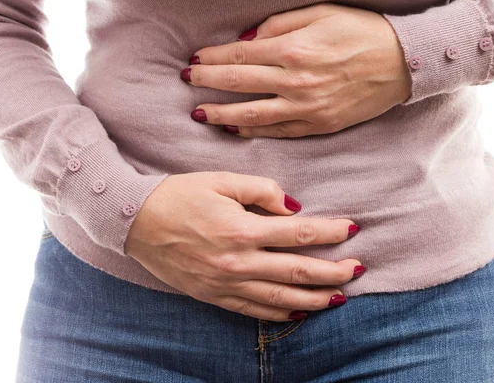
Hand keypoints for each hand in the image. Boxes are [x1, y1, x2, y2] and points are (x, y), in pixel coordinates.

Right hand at [125, 172, 364, 321]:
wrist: (134, 221)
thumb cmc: (178, 195)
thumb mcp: (221, 180)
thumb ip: (261, 189)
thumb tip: (294, 206)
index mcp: (241, 229)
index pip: (299, 234)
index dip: (330, 232)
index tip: (352, 229)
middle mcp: (237, 262)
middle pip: (297, 272)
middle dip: (333, 272)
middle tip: (359, 269)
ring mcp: (225, 284)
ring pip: (281, 298)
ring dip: (315, 298)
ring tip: (340, 296)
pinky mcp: (213, 295)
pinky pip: (253, 310)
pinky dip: (280, 313)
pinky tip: (299, 312)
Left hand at [181, 2, 411, 137]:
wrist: (402, 62)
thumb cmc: (362, 32)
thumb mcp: (321, 13)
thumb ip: (280, 24)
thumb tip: (248, 38)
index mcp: (294, 49)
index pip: (240, 55)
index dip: (213, 58)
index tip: (195, 60)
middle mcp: (295, 82)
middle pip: (239, 84)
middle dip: (207, 83)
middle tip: (187, 82)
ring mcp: (306, 108)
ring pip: (252, 114)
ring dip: (221, 113)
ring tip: (199, 113)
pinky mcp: (318, 125)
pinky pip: (278, 131)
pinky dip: (252, 130)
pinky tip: (234, 128)